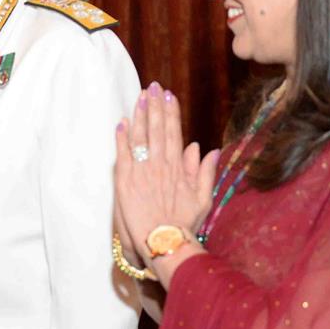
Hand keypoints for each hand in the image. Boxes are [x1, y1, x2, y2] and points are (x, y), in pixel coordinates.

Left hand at [115, 82, 217, 257]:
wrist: (164, 241)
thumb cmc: (184, 224)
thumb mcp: (203, 199)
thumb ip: (204, 172)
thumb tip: (209, 150)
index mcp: (178, 168)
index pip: (174, 133)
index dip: (171, 113)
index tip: (169, 96)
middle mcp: (160, 165)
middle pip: (157, 130)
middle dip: (154, 106)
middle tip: (151, 87)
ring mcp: (142, 172)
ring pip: (140, 138)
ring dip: (140, 116)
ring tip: (139, 97)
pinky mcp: (126, 182)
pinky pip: (123, 155)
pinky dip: (121, 138)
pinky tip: (121, 122)